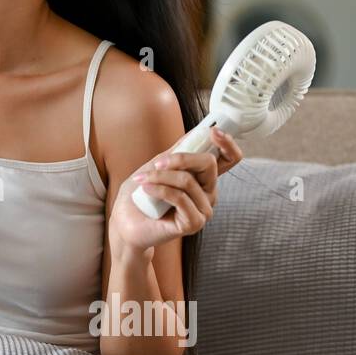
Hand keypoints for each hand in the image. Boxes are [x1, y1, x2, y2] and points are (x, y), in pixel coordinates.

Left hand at [108, 127, 244, 254]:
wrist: (126, 223)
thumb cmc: (140, 195)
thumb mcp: (157, 167)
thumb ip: (176, 152)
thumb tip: (194, 132)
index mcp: (203, 178)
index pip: (229, 159)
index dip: (227, 144)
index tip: (213, 131)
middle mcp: (208, 193)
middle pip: (209, 164)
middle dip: (180, 158)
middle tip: (157, 163)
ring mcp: (203, 209)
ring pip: (187, 180)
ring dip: (160, 176)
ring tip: (141, 180)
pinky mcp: (194, 223)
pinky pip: (179, 197)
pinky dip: (159, 189)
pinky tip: (145, 189)